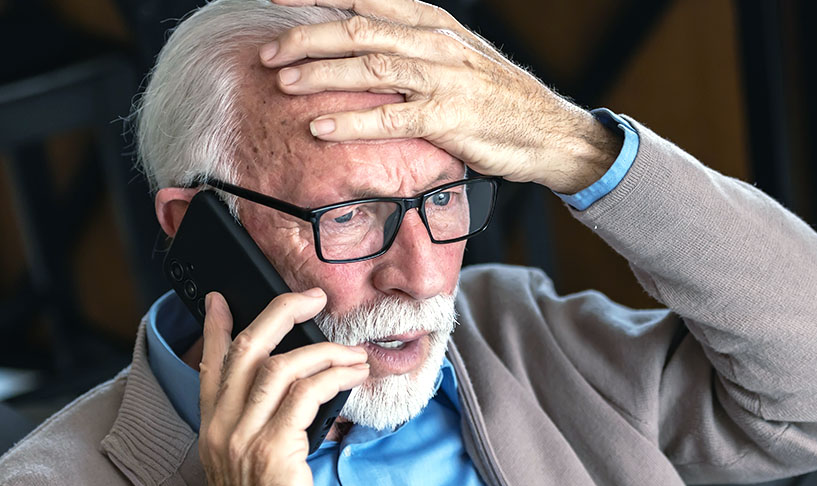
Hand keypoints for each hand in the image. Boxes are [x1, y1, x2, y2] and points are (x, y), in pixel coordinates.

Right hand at [198, 289, 369, 485]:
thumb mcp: (250, 473)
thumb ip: (262, 432)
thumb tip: (296, 398)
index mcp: (213, 433)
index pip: (210, 366)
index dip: (214, 328)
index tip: (222, 299)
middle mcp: (222, 430)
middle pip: (246, 349)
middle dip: (280, 312)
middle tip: (312, 297)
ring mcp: (245, 440)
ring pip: (282, 366)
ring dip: (325, 350)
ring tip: (353, 353)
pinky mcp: (275, 453)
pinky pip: (305, 394)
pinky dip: (333, 376)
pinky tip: (351, 376)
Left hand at [262, 0, 618, 193]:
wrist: (548, 132)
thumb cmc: (496, 97)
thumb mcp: (455, 56)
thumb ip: (410, 45)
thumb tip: (358, 43)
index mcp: (432, 21)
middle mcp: (435, 43)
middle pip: (357, 29)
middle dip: (306, 38)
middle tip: (268, 53)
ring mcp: (443, 79)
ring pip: (369, 67)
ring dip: (320, 75)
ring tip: (284, 84)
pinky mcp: (448, 118)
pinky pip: (389, 118)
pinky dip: (351, 122)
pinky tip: (321, 128)